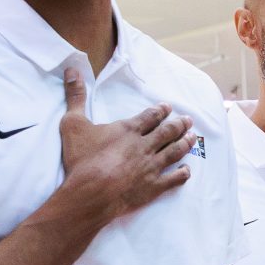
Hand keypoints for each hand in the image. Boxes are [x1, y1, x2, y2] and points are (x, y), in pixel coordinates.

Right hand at [58, 68, 194, 219]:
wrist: (90, 194)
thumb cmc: (81, 159)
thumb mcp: (72, 123)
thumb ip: (75, 96)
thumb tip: (71, 70)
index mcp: (128, 130)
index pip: (150, 116)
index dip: (160, 111)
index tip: (168, 107)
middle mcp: (144, 146)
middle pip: (167, 132)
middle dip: (179, 124)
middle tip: (188, 120)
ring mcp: (151, 167)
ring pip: (174, 152)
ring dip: (185, 143)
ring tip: (193, 137)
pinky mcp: (153, 187)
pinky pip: (174, 179)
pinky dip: (182, 174)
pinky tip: (187, 170)